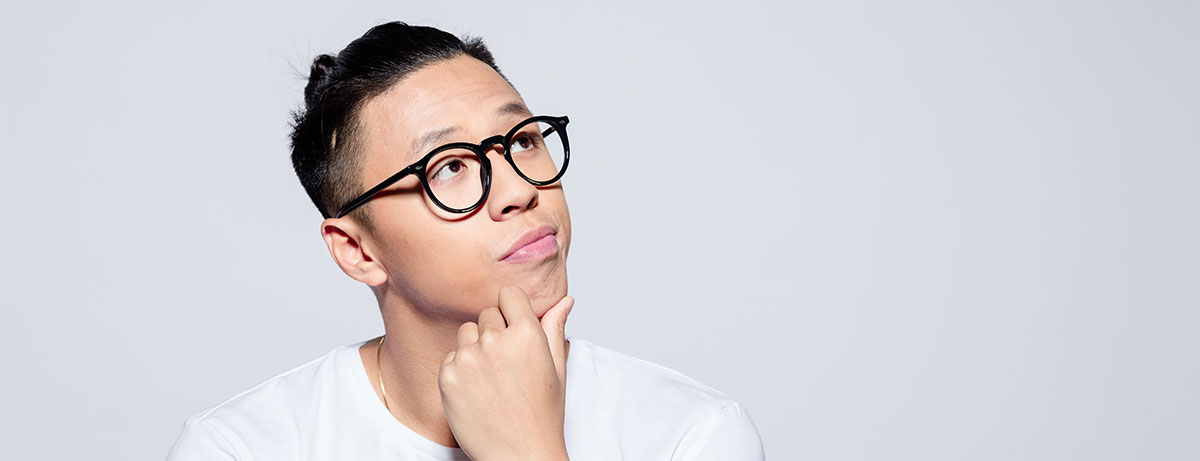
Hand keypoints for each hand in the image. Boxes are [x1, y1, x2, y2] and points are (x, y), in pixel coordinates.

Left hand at [438, 286, 574, 460]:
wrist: (519, 455)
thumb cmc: (542, 414)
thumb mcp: (557, 368)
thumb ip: (555, 328)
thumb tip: (565, 299)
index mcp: (527, 334)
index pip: (508, 294)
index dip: (513, 310)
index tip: (516, 328)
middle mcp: (495, 342)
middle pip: (487, 314)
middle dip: (495, 332)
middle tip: (507, 364)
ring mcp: (469, 359)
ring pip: (466, 332)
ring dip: (475, 347)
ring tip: (491, 377)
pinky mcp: (448, 377)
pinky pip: (451, 357)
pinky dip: (460, 369)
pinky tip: (477, 390)